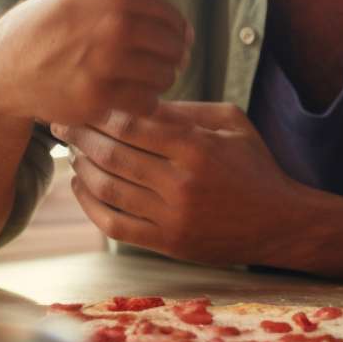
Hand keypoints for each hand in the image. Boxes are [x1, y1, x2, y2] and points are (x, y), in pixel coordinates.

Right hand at [0, 0, 192, 124]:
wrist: (4, 66)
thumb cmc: (52, 26)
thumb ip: (132, 1)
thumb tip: (184, 30)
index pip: (173, 17)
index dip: (178, 34)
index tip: (172, 43)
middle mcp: (112, 23)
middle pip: (173, 47)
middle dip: (171, 59)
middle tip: (155, 65)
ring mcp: (106, 60)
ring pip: (165, 76)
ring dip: (158, 81)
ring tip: (139, 79)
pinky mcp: (98, 95)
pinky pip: (147, 101)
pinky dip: (143, 102)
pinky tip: (129, 96)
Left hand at [50, 101, 305, 264]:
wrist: (280, 223)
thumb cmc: (255, 166)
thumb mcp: (232, 124)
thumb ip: (187, 110)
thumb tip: (138, 98)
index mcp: (198, 148)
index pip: (133, 124)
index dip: (100, 112)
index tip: (81, 102)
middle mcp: (182, 183)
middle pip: (113, 154)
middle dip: (81, 136)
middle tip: (62, 123)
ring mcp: (172, 216)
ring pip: (108, 188)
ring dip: (81, 167)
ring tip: (72, 152)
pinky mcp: (167, 243)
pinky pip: (113, 224)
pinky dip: (90, 204)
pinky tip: (82, 186)